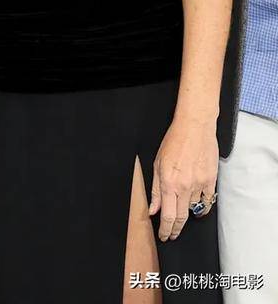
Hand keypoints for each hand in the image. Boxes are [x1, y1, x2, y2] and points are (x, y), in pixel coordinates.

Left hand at [149, 117, 218, 241]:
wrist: (194, 127)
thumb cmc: (174, 141)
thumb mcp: (157, 163)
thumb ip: (155, 189)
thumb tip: (153, 209)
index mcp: (168, 183)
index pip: (167, 216)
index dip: (165, 230)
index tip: (164, 236)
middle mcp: (184, 187)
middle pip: (180, 218)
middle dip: (175, 230)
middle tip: (171, 234)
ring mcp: (199, 184)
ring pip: (193, 209)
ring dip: (186, 213)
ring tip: (181, 212)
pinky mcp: (211, 180)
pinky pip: (207, 201)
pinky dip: (202, 207)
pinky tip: (197, 208)